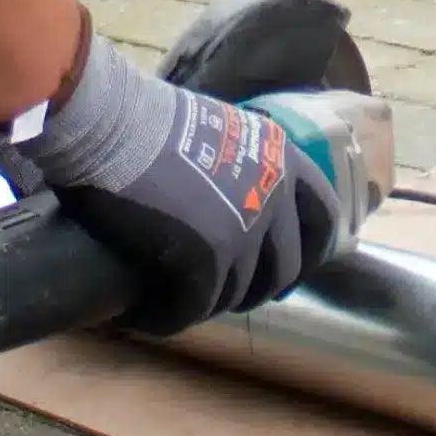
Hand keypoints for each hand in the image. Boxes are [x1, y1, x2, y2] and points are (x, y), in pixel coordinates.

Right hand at [0, 20, 340, 334]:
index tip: (291, 269)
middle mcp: (274, 194)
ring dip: (207, 304)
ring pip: (238, 294)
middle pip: (285, 267)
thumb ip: (237, 167)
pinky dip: (168, 317)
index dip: (312, 249)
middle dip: (257, 289)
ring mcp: (246, 230)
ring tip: (174, 302)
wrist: (112, 123)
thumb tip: (222, 202)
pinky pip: (193, 308)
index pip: (323, 214)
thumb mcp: (216, 131)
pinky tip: (145, 316)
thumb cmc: (146, 118)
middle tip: (225, 295)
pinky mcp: (209, 259)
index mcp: (280, 157)